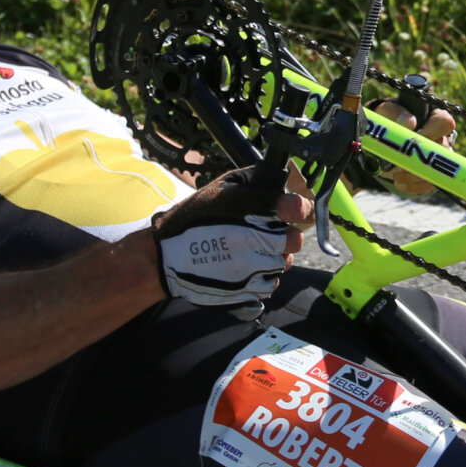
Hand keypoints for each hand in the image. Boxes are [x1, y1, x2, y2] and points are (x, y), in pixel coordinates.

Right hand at [151, 165, 310, 311]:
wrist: (166, 256)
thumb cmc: (194, 218)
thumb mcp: (221, 188)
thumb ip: (256, 182)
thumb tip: (287, 176)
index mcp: (249, 208)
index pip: (296, 208)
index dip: (299, 210)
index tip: (293, 211)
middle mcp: (254, 238)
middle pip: (294, 240)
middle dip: (284, 236)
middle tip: (264, 234)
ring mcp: (252, 267)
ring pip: (283, 263)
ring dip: (272, 257)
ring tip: (248, 251)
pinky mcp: (246, 290)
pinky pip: (271, 284)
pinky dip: (262, 277)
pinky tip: (244, 268)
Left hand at [371, 100, 457, 196]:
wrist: (381, 141)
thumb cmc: (386, 121)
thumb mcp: (384, 112)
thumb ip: (395, 111)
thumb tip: (409, 121)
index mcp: (433, 117)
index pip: (445, 122)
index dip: (432, 131)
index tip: (414, 135)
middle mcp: (440, 138)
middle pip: (442, 149)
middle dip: (419, 157)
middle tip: (399, 158)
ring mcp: (438, 158)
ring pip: (435, 169)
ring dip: (412, 173)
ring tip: (393, 170)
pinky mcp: (432, 174)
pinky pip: (428, 184)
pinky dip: (411, 184)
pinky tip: (398, 180)